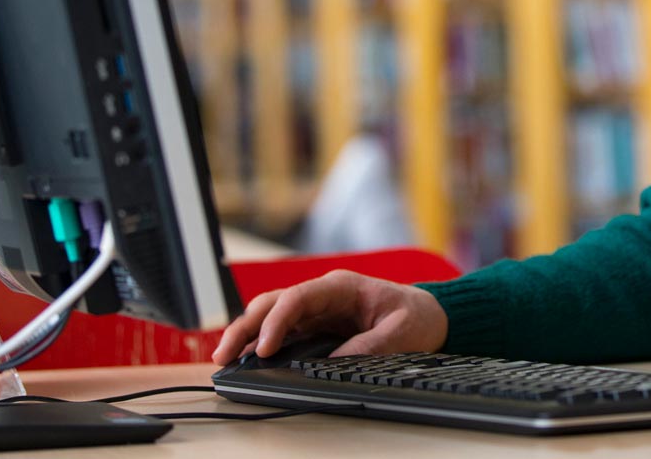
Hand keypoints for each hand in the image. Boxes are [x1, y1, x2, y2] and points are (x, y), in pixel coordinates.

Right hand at [211, 270, 449, 364]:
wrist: (429, 316)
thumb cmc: (415, 317)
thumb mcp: (400, 332)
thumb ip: (369, 346)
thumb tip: (334, 363)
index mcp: (340, 287)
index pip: (297, 298)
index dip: (277, 322)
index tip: (265, 349)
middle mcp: (322, 295)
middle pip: (273, 304)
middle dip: (245, 327)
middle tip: (223, 356)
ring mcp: (315, 311)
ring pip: (269, 316)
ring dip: (245, 335)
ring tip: (222, 359)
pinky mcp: (314, 327)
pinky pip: (280, 332)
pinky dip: (259, 343)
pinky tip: (243, 358)